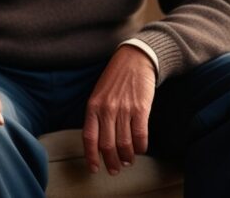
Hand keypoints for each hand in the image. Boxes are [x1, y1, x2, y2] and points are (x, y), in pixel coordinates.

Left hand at [83, 45, 155, 175]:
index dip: (91, 156)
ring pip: (124, 143)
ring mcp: (124, 109)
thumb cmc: (115, 78)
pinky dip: (141, 147)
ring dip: (127, 157)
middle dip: (111, 162)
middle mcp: (106, 109)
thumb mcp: (98, 94)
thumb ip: (97, 115)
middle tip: (115, 170)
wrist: (135, 59)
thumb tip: (98, 141)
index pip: (89, 137)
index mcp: (93, 106)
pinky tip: (140, 149)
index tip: (94, 169)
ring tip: (128, 161)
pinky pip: (140, 135)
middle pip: (107, 145)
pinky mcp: (141, 108)